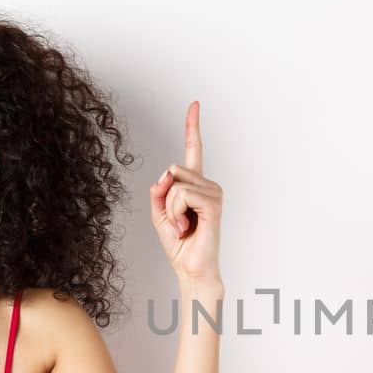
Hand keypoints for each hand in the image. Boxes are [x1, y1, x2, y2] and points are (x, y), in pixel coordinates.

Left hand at [149, 101, 222, 286]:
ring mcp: (213, 192)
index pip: (194, 149)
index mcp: (195, 185)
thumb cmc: (179, 244)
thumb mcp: (159, 213)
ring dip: (171, 207)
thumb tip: (166, 175)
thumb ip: (159, 191)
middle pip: (173, 169)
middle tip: (177, 220)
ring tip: (183, 225)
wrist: (191, 268)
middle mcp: (208, 184)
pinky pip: (182, 194)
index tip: (194, 104)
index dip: (192, 126)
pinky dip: (177, 212)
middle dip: (165, 196)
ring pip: (175, 182)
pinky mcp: (213, 202)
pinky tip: (187, 227)